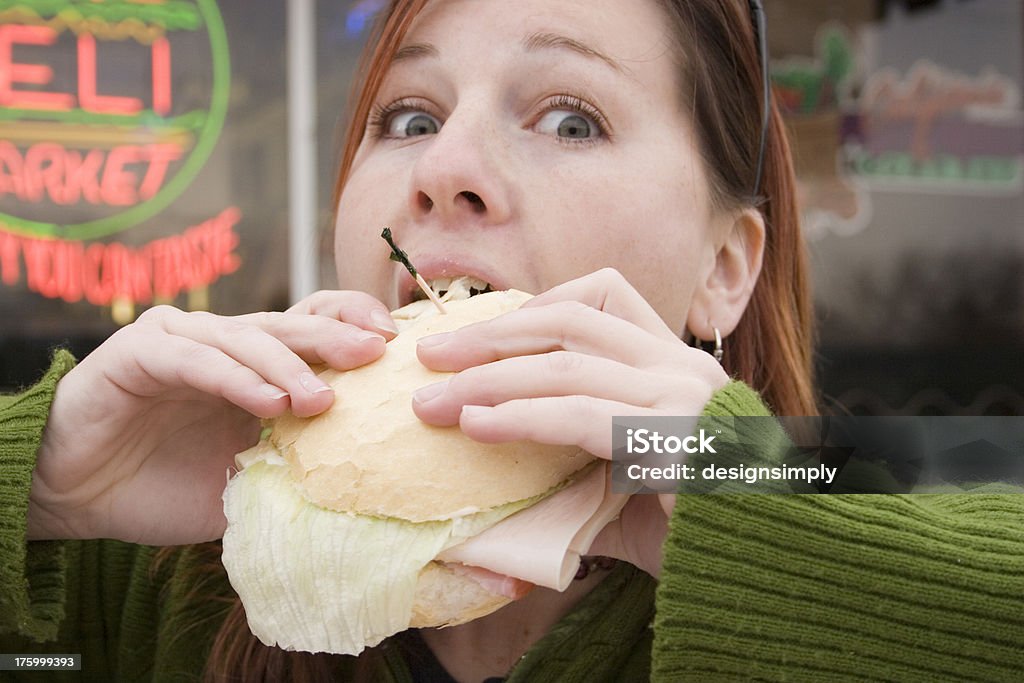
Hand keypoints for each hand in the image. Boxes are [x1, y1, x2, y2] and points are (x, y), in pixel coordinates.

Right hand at [29, 291, 397, 545]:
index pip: (313, 324)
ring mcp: (183, 340)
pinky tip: (268, 401)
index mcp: (256, 364)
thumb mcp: (248, 476)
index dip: (352, 321)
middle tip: (376, 354)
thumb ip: (295, 463)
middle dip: (336, 337)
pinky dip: (235, 377)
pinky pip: (198, 359)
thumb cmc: (168, 484)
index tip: (393, 344)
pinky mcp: (141, 351)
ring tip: (321, 399)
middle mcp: (225, 343)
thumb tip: (370, 475)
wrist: (81, 495)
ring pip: (246, 337)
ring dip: (287, 366)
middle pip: (290, 325)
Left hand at [411, 268, 728, 576]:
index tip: (479, 335)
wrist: (772, 569)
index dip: (533, 307)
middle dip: (491, 335)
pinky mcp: (674, 437)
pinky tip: (478, 426)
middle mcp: (680, 367)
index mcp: (672, 365)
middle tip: (430, 356)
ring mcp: (682, 396)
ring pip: (566, 364)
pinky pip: (580, 416)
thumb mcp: (629, 486)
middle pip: (570, 320)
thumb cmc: (700, 533)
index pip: (601, 296)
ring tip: (432, 403)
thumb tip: (501, 482)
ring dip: (488, 379)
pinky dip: (520, 417)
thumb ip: (578, 469)